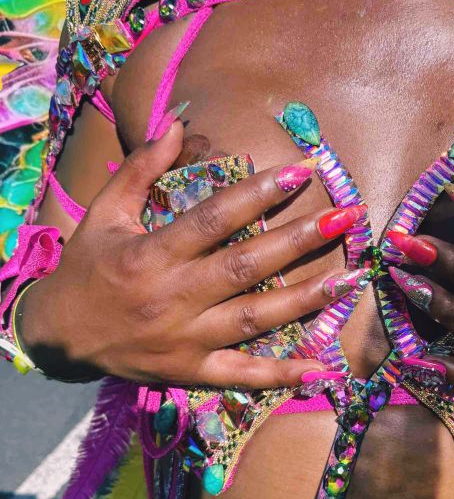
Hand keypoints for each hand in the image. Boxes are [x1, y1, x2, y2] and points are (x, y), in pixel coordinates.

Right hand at [20, 117, 364, 387]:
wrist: (58, 337)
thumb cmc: (87, 267)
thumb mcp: (104, 212)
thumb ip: (140, 168)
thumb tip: (175, 123)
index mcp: (151, 253)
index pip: (214, 218)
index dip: (259, 194)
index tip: (301, 171)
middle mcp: (172, 297)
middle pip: (246, 266)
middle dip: (300, 240)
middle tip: (347, 217)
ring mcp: (186, 339)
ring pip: (254, 318)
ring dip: (306, 299)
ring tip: (350, 278)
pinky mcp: (191, 371)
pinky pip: (241, 375)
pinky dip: (280, 374)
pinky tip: (320, 368)